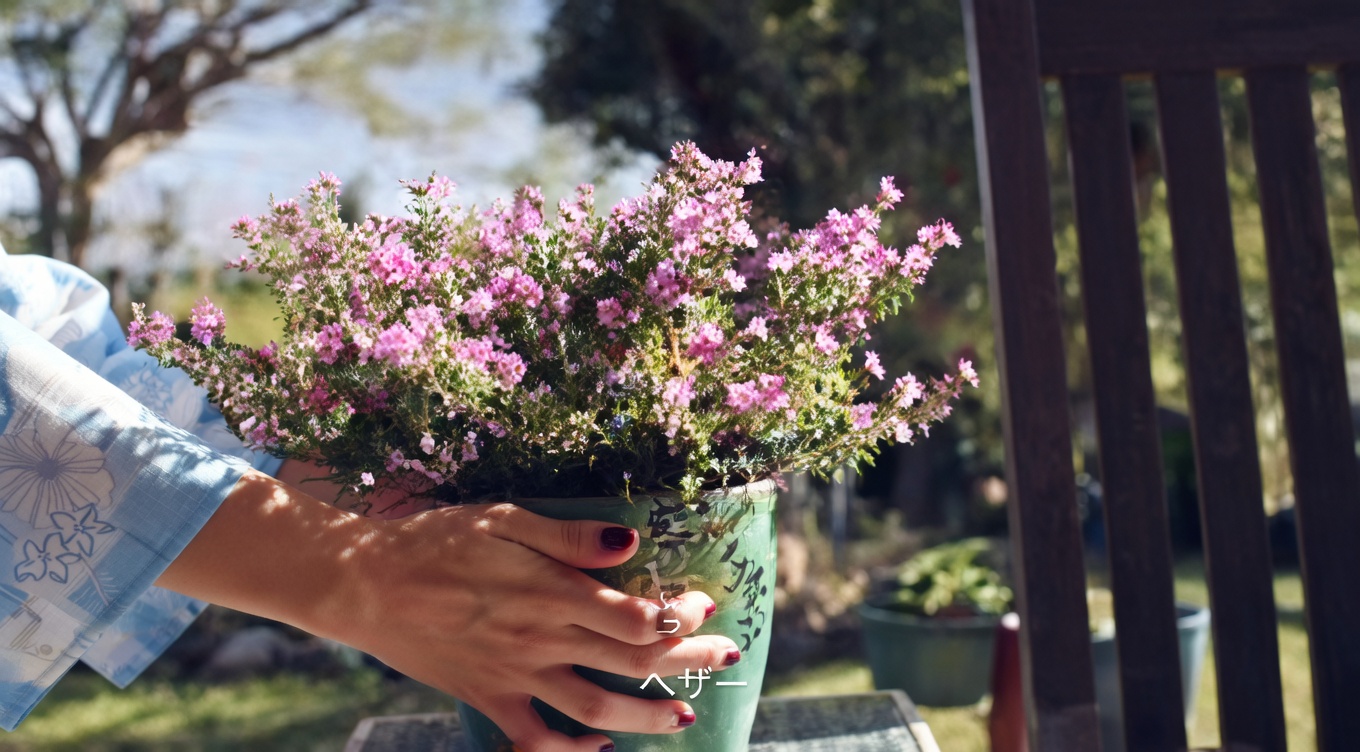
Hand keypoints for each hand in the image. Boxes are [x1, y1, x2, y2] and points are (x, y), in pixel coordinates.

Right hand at [157, 470, 739, 751]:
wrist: (363, 585)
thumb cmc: (434, 541)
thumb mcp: (502, 519)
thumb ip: (569, 537)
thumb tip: (632, 541)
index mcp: (549, 592)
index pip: (634, 614)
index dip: (678, 613)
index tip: (701, 601)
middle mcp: (540, 639)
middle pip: (630, 660)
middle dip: (687, 659)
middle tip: (727, 656)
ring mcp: (515, 675)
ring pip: (595, 706)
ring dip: (646, 717)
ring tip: (685, 718)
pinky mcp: (488, 697)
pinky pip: (534, 738)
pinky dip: (568, 751)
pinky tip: (596, 749)